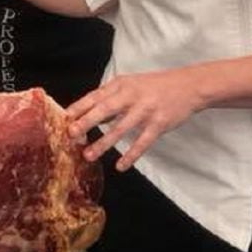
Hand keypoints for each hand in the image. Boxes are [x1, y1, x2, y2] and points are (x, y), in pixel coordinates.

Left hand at [66, 70, 204, 168]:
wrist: (189, 86)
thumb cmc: (154, 86)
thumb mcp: (130, 84)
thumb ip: (109, 98)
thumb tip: (86, 113)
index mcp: (121, 85)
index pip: (95, 96)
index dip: (79, 108)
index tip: (63, 119)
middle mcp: (132, 96)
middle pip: (105, 110)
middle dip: (87, 122)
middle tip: (71, 134)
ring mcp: (146, 110)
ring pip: (121, 128)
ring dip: (104, 143)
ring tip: (88, 155)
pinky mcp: (159, 124)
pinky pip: (142, 142)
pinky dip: (131, 155)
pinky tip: (121, 166)